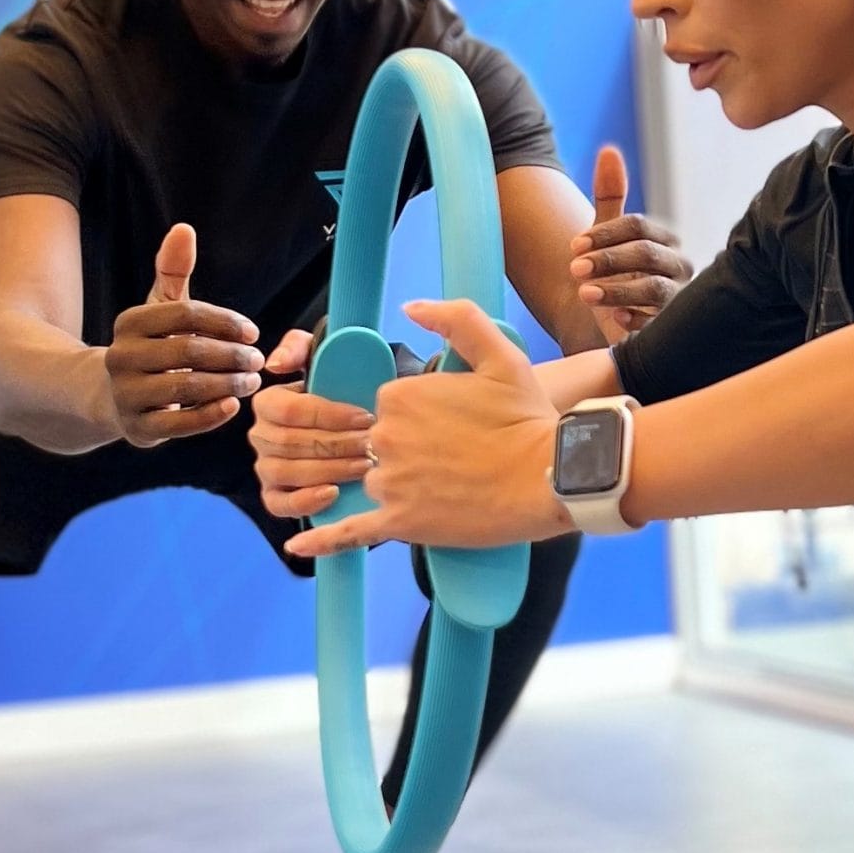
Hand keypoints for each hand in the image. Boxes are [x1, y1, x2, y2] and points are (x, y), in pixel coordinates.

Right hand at [104, 224, 261, 446]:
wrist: (113, 396)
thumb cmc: (152, 346)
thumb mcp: (159, 308)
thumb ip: (173, 270)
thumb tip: (184, 229)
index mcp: (130, 322)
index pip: (185, 315)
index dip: (225, 323)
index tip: (254, 333)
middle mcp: (121, 356)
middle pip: (187, 351)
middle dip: (231, 356)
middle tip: (258, 360)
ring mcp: (126, 394)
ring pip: (184, 388)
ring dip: (226, 385)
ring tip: (251, 382)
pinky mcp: (137, 428)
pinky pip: (178, 425)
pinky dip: (209, 416)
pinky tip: (232, 406)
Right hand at [249, 370, 376, 520]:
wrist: (353, 417)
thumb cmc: (339, 386)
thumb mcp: (322, 357)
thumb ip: (298, 348)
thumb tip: (275, 365)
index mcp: (268, 403)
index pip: (290, 410)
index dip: (329, 415)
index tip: (365, 417)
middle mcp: (261, 436)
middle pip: (291, 443)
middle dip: (335, 445)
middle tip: (371, 444)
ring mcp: (266, 467)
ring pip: (288, 472)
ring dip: (329, 470)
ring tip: (364, 466)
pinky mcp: (276, 495)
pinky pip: (280, 504)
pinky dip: (305, 502)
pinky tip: (334, 493)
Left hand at [285, 300, 569, 559]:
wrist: (554, 476)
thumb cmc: (529, 418)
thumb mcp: (500, 353)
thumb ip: (455, 319)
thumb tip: (410, 307)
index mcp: (400, 396)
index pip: (389, 409)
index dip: (422, 420)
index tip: (456, 429)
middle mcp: (385, 437)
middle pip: (379, 445)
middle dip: (410, 453)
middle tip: (458, 461)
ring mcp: (390, 482)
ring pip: (376, 483)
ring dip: (400, 488)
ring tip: (448, 490)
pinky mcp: (400, 523)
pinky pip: (349, 532)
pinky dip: (322, 540)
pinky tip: (300, 545)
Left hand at [568, 145, 687, 343]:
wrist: (618, 325)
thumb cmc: (616, 276)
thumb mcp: (607, 237)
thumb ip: (609, 197)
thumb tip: (609, 150)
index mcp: (662, 239)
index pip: (638, 226)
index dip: (604, 233)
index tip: (574, 246)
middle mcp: (677, 266)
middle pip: (646, 253)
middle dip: (607, 259)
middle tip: (574, 269)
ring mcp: (678, 298)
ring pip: (653, 288)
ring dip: (616, 290)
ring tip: (584, 294)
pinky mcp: (672, 328)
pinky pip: (658, 323)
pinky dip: (635, 319)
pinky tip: (614, 320)